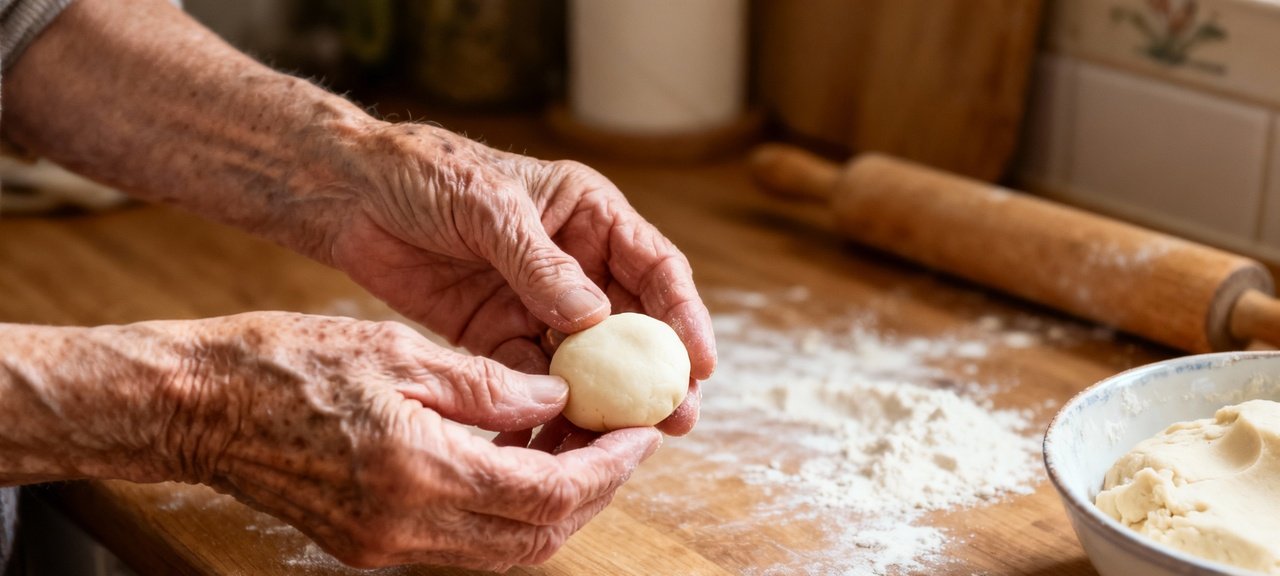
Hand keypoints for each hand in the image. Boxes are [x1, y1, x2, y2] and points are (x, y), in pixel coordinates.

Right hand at [156, 312, 661, 569]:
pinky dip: (508, 512)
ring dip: (557, 508)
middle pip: (537, 537)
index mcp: (420, 471)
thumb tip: (556, 394)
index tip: (642, 434)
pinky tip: (523, 463)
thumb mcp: (397, 350)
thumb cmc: (287, 363)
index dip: (608, 467)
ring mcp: (386, 547)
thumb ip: (486, 383)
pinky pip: (466, 543)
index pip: (549, 491)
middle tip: (625, 445)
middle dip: (595, 493)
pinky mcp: (370, 546)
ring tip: (585, 451)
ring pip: (507, 550)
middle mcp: (408, 527)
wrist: (199, 408)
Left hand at [327, 123, 715, 434]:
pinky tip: (547, 440)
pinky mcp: (495, 334)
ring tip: (613, 445)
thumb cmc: (426, 173)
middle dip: (654, 374)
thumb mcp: (489, 207)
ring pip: (585, 363)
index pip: (656, 267)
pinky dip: (541, 410)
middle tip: (674, 420)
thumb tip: (595, 321)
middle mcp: (574, 264)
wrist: (350, 193)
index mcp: (589, 216)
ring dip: (601, 402)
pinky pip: (530, 380)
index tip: (700, 363)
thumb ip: (540, 264)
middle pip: (630, 326)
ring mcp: (536, 303)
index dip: (684, 316)